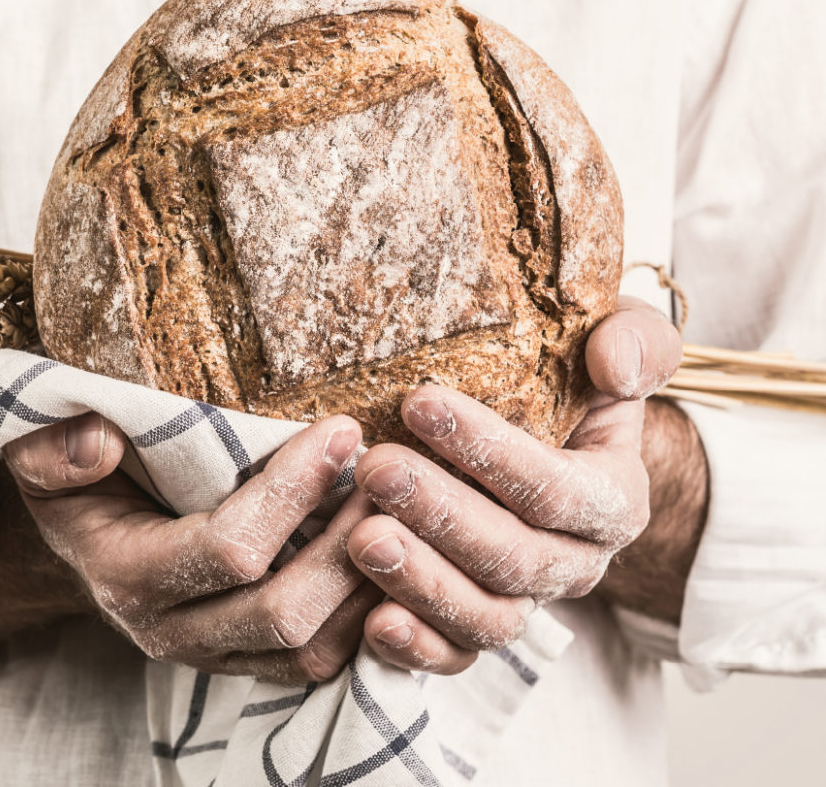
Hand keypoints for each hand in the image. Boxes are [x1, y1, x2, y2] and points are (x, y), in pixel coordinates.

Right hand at [2, 413, 382, 684]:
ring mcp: (213, 655)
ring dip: (365, 581)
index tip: (342, 429)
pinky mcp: (247, 660)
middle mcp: (170, 633)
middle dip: (345, 540)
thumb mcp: (38, 453)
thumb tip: (101, 444)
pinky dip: (362, 613)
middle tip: (387, 473)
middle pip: (282, 610)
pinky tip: (386, 553)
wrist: (86, 538)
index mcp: (126, 577)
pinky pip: (319, 659)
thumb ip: (53, 449)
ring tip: (399, 509)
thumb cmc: (76, 484)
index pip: (228, 548)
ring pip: (311, 646)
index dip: (292, 491)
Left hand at [347, 297, 683, 673]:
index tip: (419, 401)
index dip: (490, 452)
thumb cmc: (580, 381)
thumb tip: (614, 366)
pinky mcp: (480, 623)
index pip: (557, 490)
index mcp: (614, 499)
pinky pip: (457, 654)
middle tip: (377, 469)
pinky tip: (371, 622)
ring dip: (422, 581)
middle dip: (442, 515)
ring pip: (486, 615)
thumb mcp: (624, 343)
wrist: (561, 438)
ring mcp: (527, 599)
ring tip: (361, 537)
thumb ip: (636, 342)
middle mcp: (576, 561)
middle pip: (514, 556)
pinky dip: (417, 648)